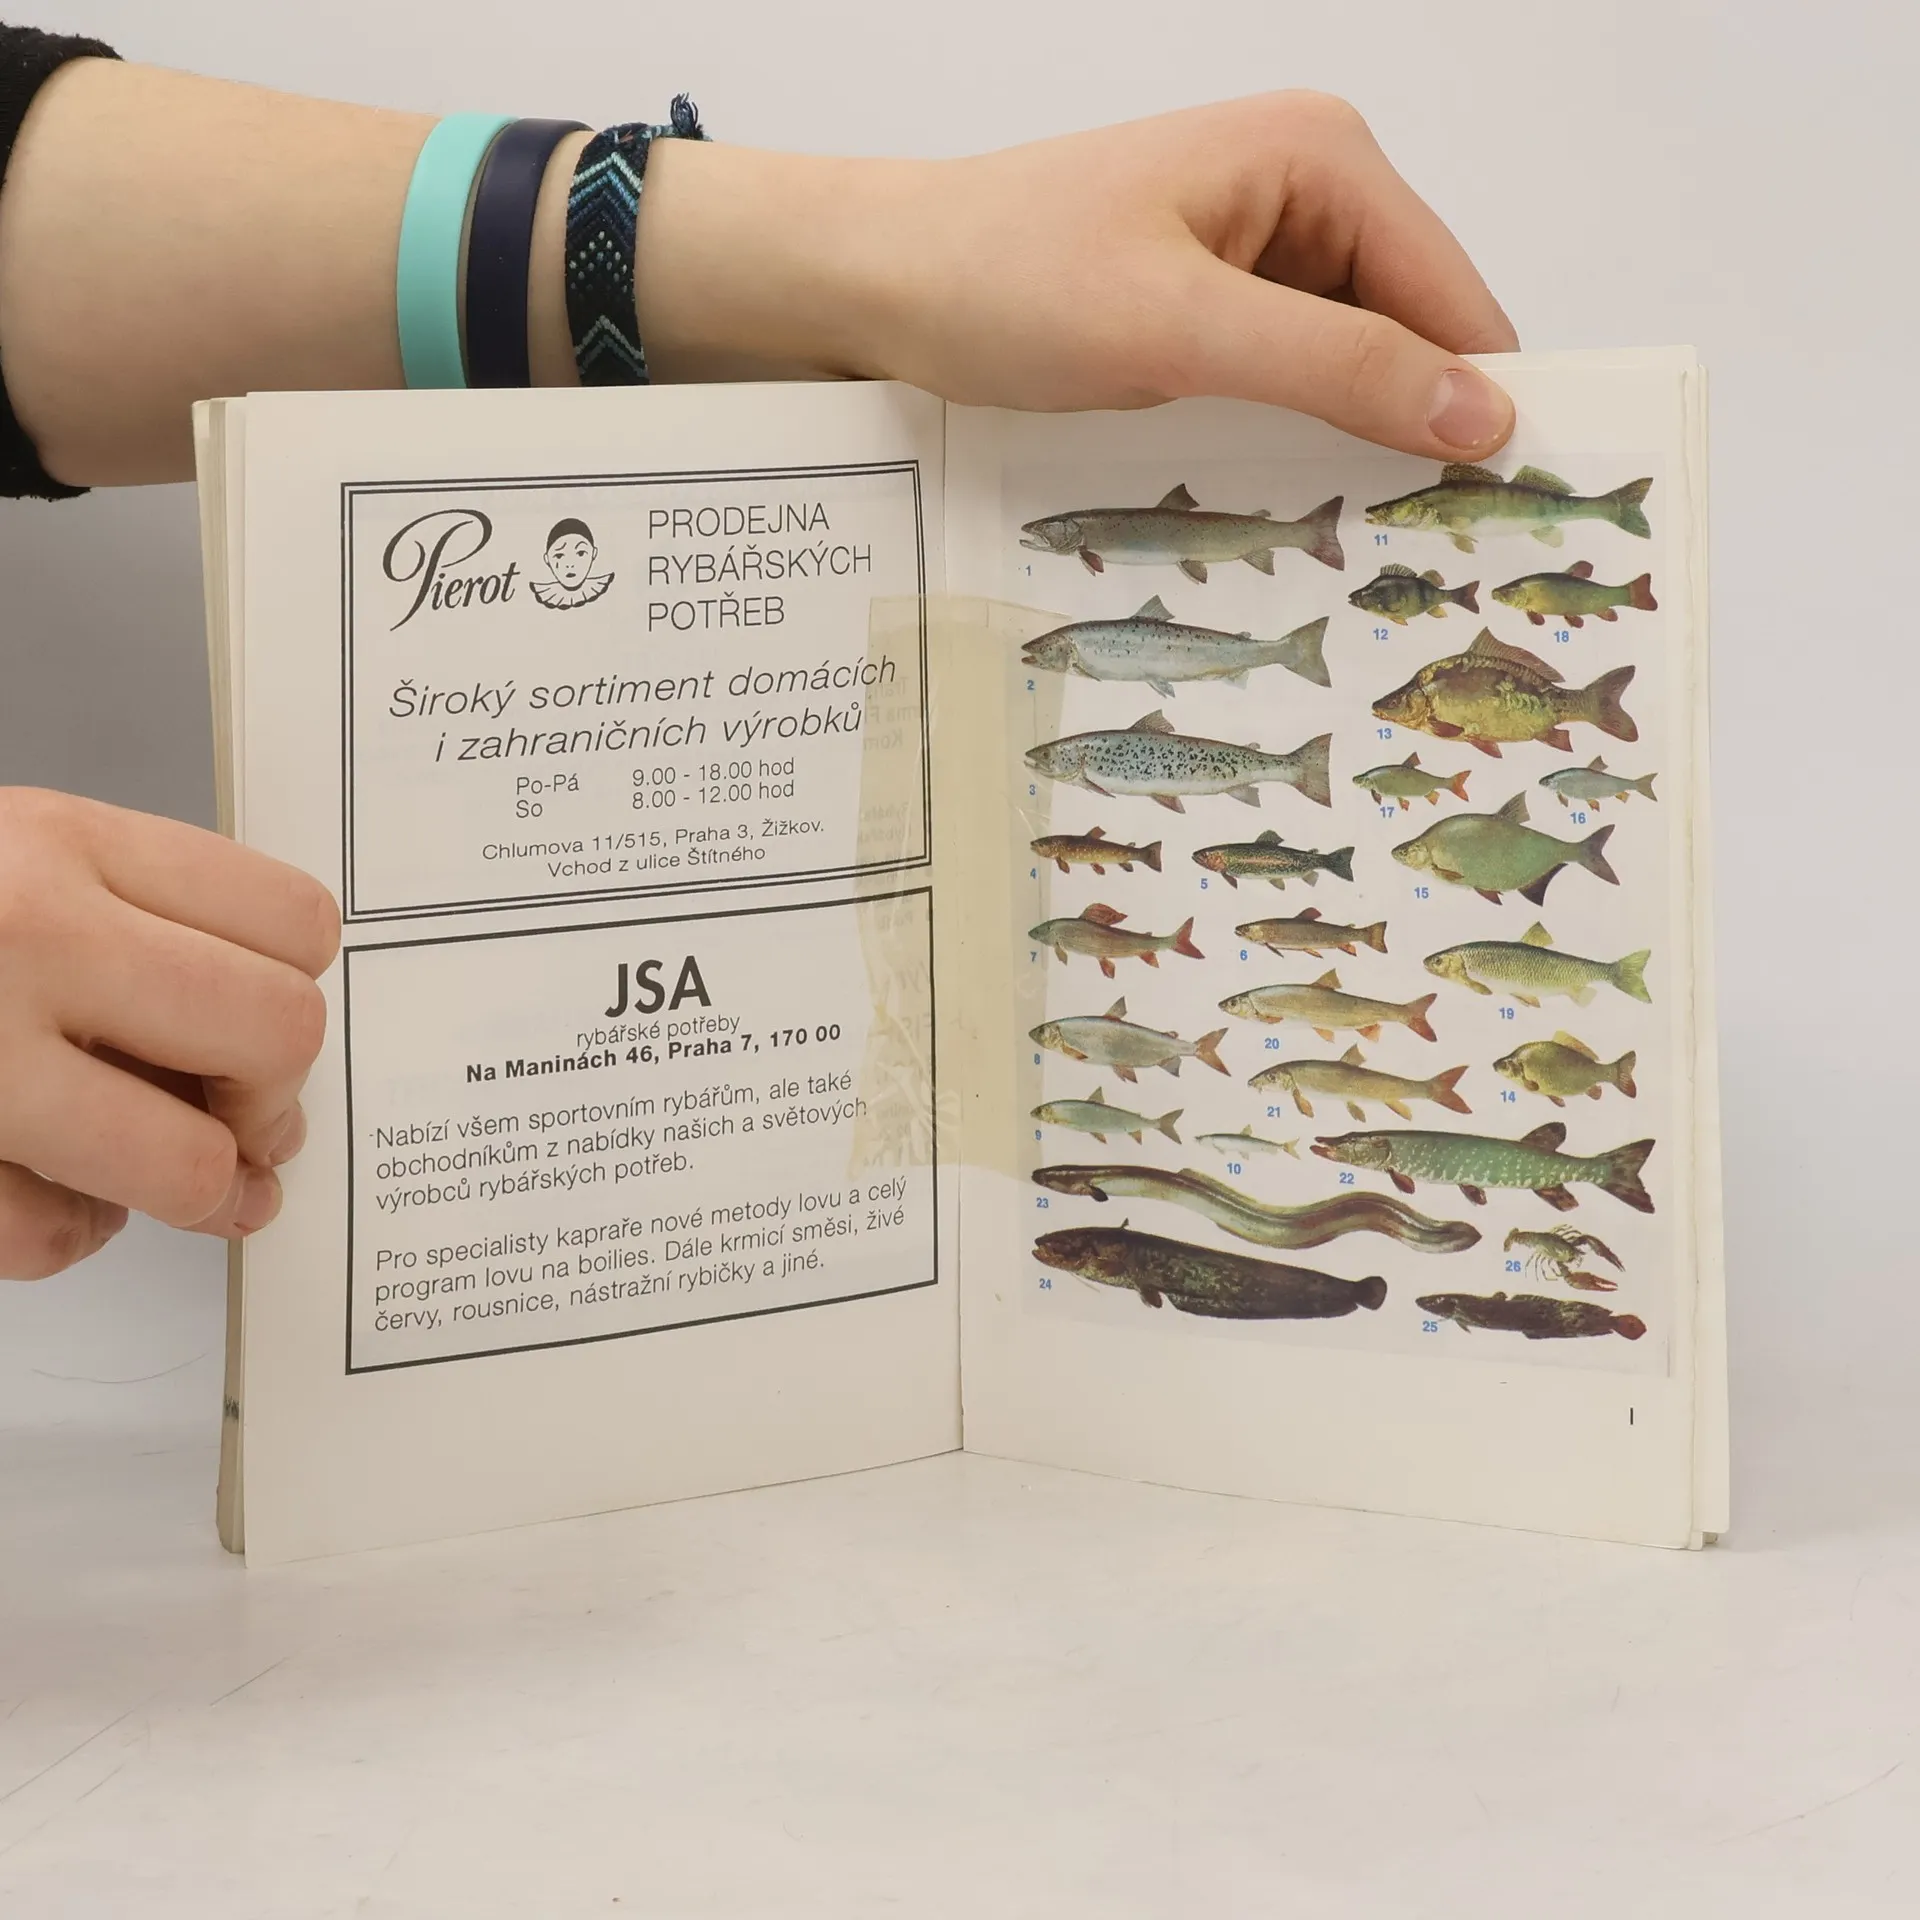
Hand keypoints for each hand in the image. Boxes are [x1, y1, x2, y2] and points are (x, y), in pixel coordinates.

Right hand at [0, 790, 338, 1278]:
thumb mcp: (10, 866)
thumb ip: (132, 931)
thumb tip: (266, 1073)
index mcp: (58, 844)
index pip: (291, 921)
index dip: (295, 990)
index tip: (261, 1027)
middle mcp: (26, 935)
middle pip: (275, 1035)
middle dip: (270, 1098)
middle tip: (240, 1119)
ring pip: (187, 1164)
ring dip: (195, 1190)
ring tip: (177, 1183)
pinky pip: (56, 1240)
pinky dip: (67, 1236)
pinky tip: (40, 1193)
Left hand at [640, 92, 1517, 459]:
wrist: (877, 285)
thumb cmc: (1007, 280)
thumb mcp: (1182, 329)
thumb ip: (1337, 367)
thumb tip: (1483, 416)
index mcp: (1321, 159)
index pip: (1453, 298)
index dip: (1480, 406)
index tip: (1503, 521)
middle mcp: (1305, 192)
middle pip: (1408, 336)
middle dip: (1409, 433)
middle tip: (1417, 557)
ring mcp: (1255, 251)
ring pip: (1347, 369)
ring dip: (1342, 448)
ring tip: (1347, 545)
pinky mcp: (1210, 307)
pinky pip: (1283, 381)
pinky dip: (1284, 440)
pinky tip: (1274, 502)